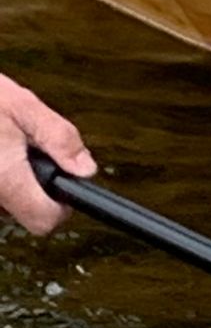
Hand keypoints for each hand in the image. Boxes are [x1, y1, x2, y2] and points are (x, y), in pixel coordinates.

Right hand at [0, 75, 95, 232]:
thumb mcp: (22, 106)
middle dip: (27, 186)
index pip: (44, 221)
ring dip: (5, 181)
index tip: (60, 188)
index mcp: (4, 177)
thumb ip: (58, 138)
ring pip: (0, 205)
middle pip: (19, 213)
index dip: (59, 207)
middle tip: (19, 150)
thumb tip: (85, 168)